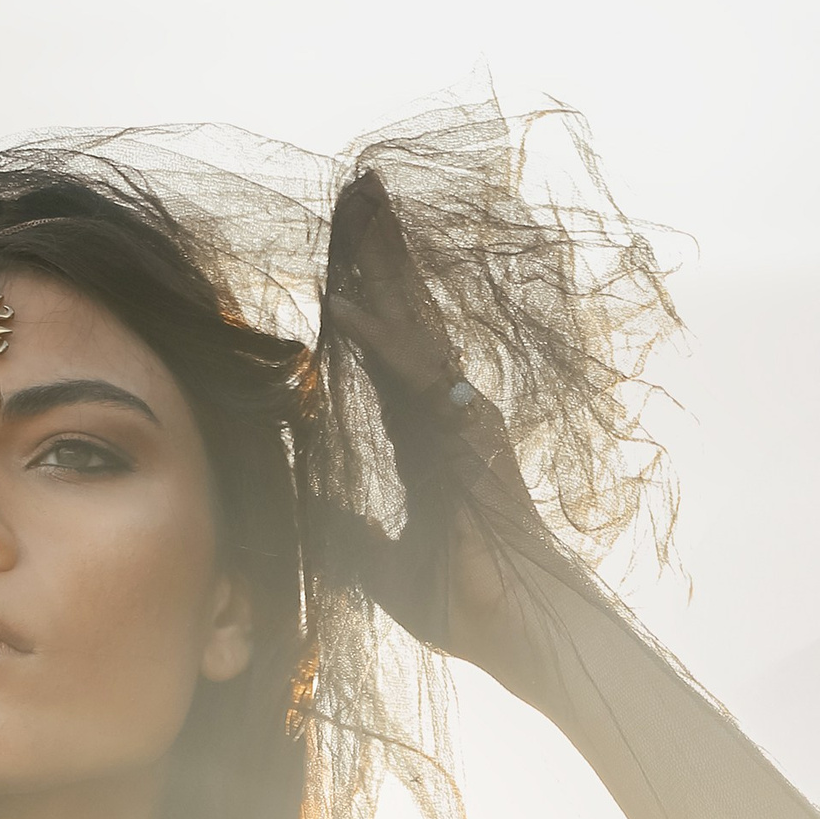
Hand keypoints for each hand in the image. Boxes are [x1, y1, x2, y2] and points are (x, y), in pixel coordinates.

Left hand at [321, 171, 575, 691]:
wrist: (516, 633)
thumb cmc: (461, 604)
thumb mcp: (378, 563)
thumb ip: (345, 527)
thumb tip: (303, 507)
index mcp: (423, 437)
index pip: (384, 351)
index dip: (364, 296)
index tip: (342, 246)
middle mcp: (445, 415)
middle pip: (407, 316)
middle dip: (380, 251)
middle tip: (356, 186)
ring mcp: (461, 420)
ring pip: (414, 326)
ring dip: (383, 264)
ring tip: (358, 203)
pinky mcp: (466, 440)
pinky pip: (415, 378)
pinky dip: (379, 340)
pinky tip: (343, 304)